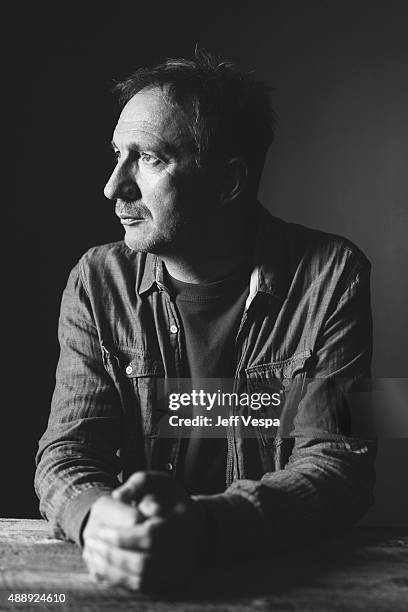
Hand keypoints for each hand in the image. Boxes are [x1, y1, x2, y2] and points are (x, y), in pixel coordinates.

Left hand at [83, 472, 207, 591]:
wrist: (200, 530)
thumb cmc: (175, 502)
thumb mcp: (162, 482)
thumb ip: (140, 481)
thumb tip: (118, 496)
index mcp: (181, 522)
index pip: (149, 536)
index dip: (123, 537)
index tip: (101, 531)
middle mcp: (182, 549)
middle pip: (142, 562)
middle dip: (113, 554)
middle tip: (92, 544)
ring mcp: (176, 568)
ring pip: (140, 578)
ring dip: (113, 569)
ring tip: (94, 555)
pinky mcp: (167, 581)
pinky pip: (141, 586)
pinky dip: (118, 580)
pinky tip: (101, 568)